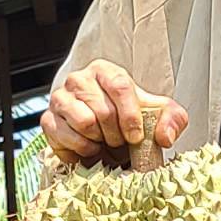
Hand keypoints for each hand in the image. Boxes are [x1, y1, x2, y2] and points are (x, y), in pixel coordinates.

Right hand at [40, 58, 185, 165]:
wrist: (103, 131)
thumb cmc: (128, 118)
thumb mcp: (158, 115)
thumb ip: (173, 120)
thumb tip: (165, 136)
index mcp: (105, 71)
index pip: (119, 86)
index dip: (130, 115)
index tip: (136, 136)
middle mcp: (79, 80)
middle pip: (102, 109)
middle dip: (116, 134)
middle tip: (120, 143)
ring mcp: (60, 99)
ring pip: (83, 122)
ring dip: (99, 141)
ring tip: (105, 143)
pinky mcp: (48, 120)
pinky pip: (65, 136)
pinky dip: (81, 149)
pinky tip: (90, 148)